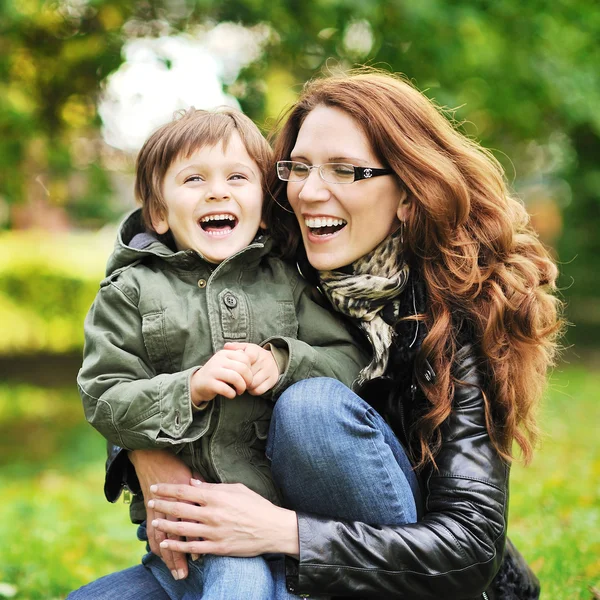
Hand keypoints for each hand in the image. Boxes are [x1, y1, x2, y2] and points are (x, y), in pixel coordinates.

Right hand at [129, 449, 200, 579]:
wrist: (152, 456)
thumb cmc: (176, 465)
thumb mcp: (194, 474)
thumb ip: (205, 489)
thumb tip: (216, 500)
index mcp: (187, 495)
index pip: (195, 520)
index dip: (199, 537)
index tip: (205, 553)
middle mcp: (173, 505)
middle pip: (180, 535)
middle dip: (183, 556)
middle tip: (189, 573)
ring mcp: (159, 510)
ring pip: (165, 540)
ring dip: (170, 557)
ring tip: (177, 572)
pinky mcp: (151, 512)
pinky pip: (153, 534)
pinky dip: (159, 545)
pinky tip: (164, 556)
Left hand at [149, 480, 299, 558]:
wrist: (272, 529)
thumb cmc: (256, 505)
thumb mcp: (236, 489)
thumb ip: (213, 487)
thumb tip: (193, 483)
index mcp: (217, 496)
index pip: (185, 491)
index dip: (168, 489)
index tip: (156, 487)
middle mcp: (212, 514)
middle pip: (180, 508)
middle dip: (162, 504)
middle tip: (150, 502)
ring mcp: (213, 532)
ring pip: (182, 528)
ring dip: (166, 524)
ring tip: (154, 521)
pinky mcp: (217, 547)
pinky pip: (192, 547)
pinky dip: (177, 546)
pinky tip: (167, 543)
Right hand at [191, 349, 252, 405]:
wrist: (197, 384)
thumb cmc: (217, 374)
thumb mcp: (226, 362)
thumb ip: (237, 358)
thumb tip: (251, 358)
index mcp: (224, 353)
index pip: (245, 358)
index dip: (250, 369)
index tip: (248, 377)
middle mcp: (218, 360)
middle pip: (242, 368)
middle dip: (248, 379)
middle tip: (247, 386)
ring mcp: (213, 371)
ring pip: (236, 378)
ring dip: (242, 387)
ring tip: (240, 391)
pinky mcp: (209, 383)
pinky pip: (226, 389)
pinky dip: (232, 394)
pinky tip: (231, 394)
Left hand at [223, 342, 279, 395]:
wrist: (274, 360)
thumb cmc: (256, 355)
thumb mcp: (246, 348)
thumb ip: (236, 347)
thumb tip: (226, 346)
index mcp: (256, 351)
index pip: (245, 359)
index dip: (238, 366)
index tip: (234, 368)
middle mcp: (264, 360)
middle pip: (247, 374)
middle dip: (240, 378)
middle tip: (236, 378)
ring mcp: (269, 371)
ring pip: (252, 383)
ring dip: (245, 385)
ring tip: (243, 382)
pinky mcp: (272, 380)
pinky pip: (258, 390)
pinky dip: (252, 391)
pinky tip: (250, 387)